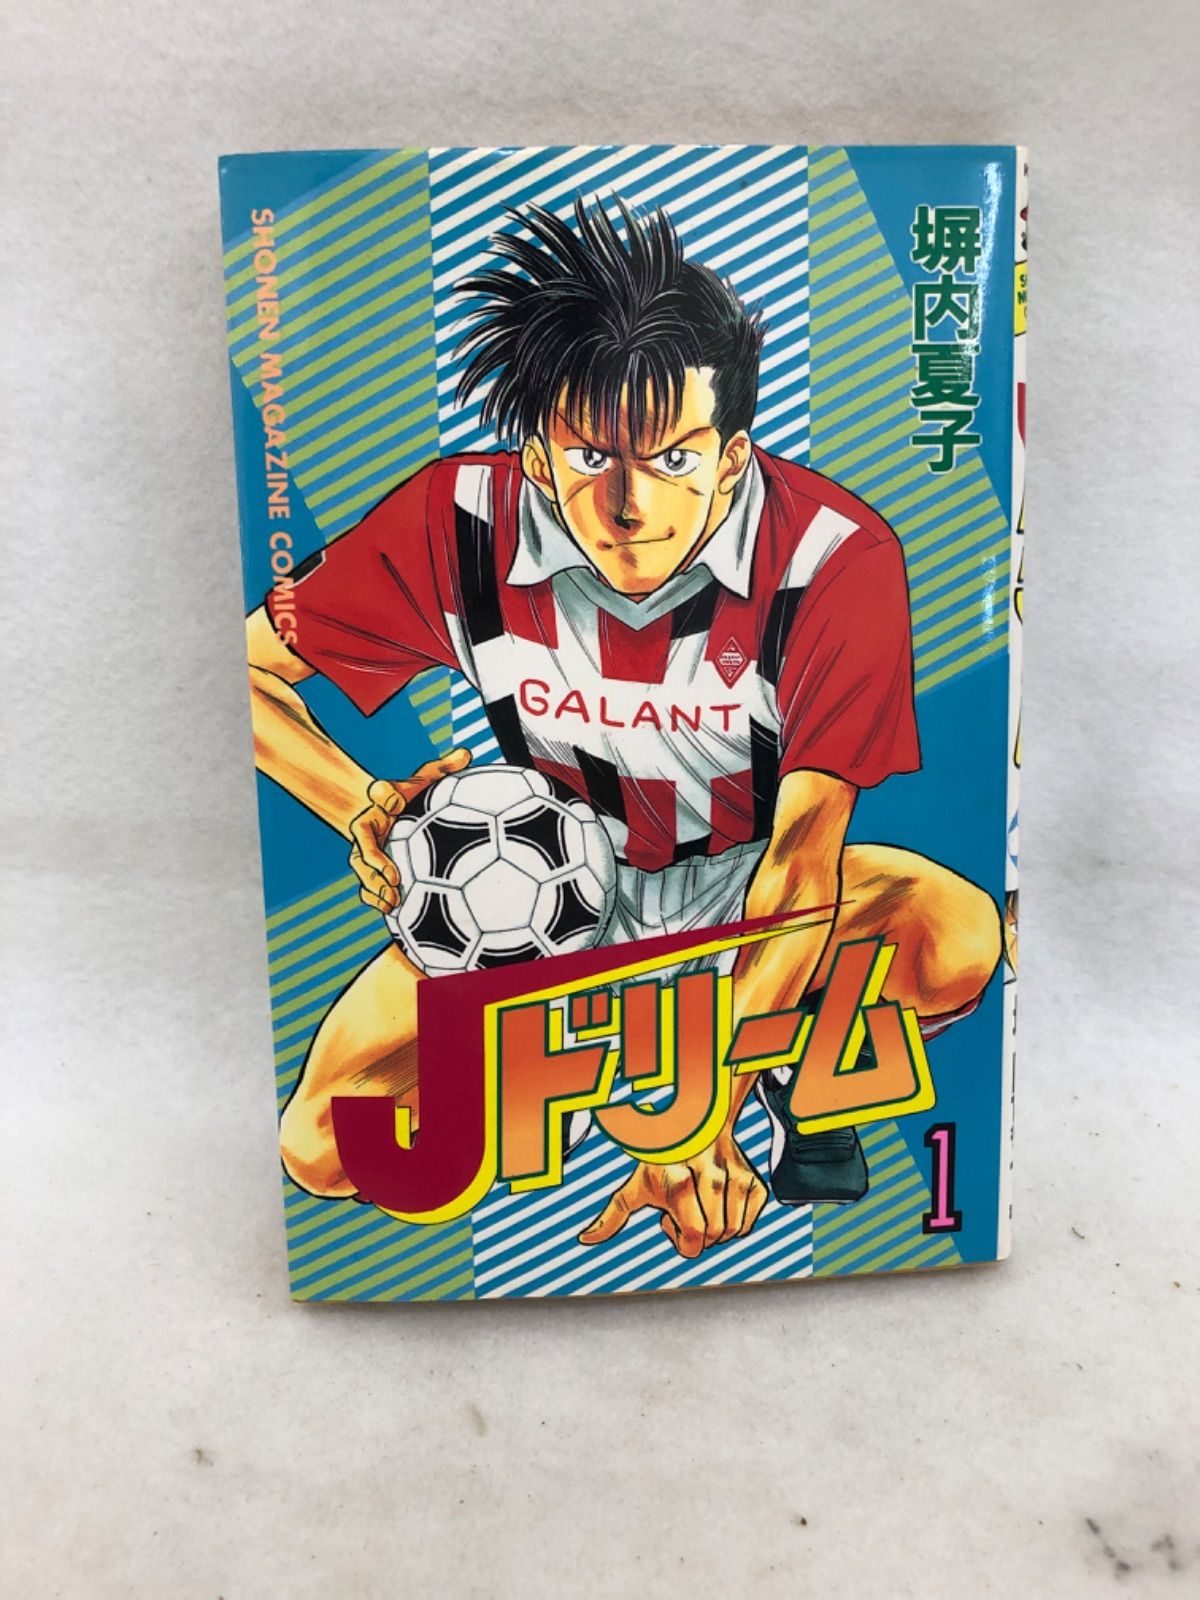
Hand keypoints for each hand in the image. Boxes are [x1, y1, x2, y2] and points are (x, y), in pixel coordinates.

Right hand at [349, 747, 470, 912]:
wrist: (390, 812)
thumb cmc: (414, 797)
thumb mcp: (428, 780)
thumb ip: (445, 770)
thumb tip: (467, 754)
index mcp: (384, 800)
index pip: (379, 792)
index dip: (385, 795)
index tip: (396, 802)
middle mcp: (370, 825)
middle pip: (363, 841)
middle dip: (375, 859)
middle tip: (394, 875)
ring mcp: (366, 849)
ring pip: (362, 869)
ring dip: (375, 887)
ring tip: (393, 902)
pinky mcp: (368, 869)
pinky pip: (365, 886)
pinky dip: (375, 899)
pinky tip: (392, 912)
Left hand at [578, 1133, 766, 1257]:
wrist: (696, 1125)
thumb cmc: (660, 1161)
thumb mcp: (634, 1186)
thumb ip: (611, 1217)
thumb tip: (584, 1239)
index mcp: (679, 1182)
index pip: (694, 1238)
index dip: (681, 1241)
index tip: (668, 1221)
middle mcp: (711, 1177)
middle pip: (712, 1238)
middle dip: (696, 1235)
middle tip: (684, 1212)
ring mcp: (736, 1178)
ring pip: (732, 1233)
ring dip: (716, 1231)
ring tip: (700, 1207)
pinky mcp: (754, 1181)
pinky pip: (748, 1225)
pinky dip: (735, 1224)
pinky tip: (718, 1205)